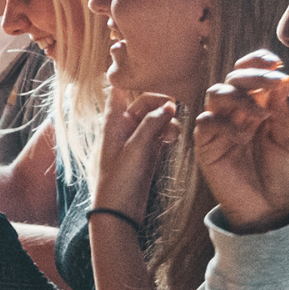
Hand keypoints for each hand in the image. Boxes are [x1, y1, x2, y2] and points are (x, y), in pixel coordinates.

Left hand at [92, 88, 179, 218]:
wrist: (118, 212)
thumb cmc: (119, 180)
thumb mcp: (135, 148)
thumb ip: (151, 124)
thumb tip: (167, 106)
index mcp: (112, 123)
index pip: (119, 93)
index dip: (132, 82)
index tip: (153, 77)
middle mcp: (122, 129)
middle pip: (143, 105)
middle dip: (160, 104)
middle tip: (177, 108)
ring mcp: (135, 142)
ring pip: (154, 121)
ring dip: (166, 121)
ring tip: (175, 130)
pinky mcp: (146, 156)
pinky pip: (159, 137)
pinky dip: (168, 134)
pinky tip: (174, 138)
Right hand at [195, 51, 288, 232]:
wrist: (269, 210)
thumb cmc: (280, 175)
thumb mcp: (288, 139)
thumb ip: (281, 110)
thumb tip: (279, 78)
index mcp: (257, 106)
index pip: (250, 74)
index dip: (257, 61)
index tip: (275, 62)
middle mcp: (236, 112)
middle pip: (233, 78)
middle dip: (252, 75)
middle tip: (273, 81)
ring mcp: (219, 127)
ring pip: (216, 93)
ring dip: (238, 97)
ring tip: (261, 114)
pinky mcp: (206, 145)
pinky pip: (206, 122)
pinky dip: (223, 123)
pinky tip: (241, 136)